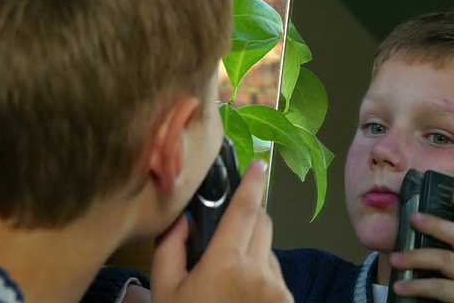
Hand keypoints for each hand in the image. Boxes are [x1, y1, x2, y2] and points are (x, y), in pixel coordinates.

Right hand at [151, 160, 293, 302]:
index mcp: (226, 263)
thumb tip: (181, 218)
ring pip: (268, 249)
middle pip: (262, 222)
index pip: (244, 210)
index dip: (252, 183)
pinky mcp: (288, 301)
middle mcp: (258, 271)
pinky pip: (276, 273)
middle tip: (228, 227)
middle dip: (249, 215)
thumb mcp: (165, 290)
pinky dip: (262, 273)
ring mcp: (277, 288)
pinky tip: (242, 292)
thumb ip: (169, 248)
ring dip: (253, 248)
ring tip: (230, 274)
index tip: (258, 165)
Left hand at [389, 189, 453, 302]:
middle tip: (412, 217)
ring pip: (446, 259)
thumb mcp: (451, 274)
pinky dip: (416, 285)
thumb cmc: (453, 298)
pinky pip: (439, 287)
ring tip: (394, 259)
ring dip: (416, 257)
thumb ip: (441, 255)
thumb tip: (411, 233)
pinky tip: (400, 287)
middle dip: (436, 224)